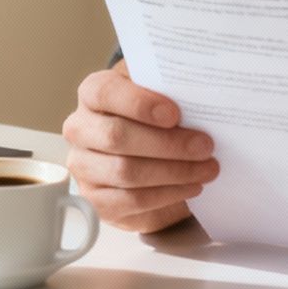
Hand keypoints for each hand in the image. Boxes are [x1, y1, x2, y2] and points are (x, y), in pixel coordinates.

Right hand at [62, 62, 217, 232]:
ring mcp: (83, 166)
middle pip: (117, 136)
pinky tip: (191, 186)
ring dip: (174, 172)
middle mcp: (80, 129)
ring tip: (207, 169)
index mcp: (92, 93)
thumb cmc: (155, 117)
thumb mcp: (160, 94)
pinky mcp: (96, 199)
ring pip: (126, 172)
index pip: (105, 93)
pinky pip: (130, 200)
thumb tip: (196, 93)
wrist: (148, 153)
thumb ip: (169, 88)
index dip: (139, 103)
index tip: (174, 114)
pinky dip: (167, 194)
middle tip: (205, 146)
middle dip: (167, 143)